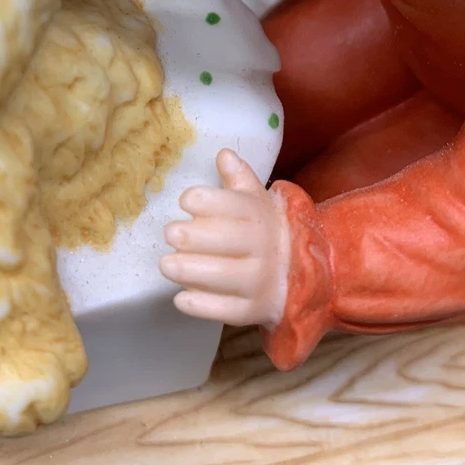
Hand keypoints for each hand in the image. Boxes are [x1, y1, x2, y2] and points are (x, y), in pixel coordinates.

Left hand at [160, 149, 289, 328]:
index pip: (236, 206)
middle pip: (228, 240)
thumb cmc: (263, 229)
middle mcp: (263, 248)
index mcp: (261, 216)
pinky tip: (181, 298)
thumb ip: (239, 178)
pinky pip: (227, 311)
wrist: (299, 273)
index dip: (209, 201)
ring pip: (224, 276)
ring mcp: (259, 281)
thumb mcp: (256, 201)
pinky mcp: (252, 310)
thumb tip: (223, 154)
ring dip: (191, 271)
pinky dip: (202, 305)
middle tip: (170, 233)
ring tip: (165, 265)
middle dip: (195, 236)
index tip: (186, 200)